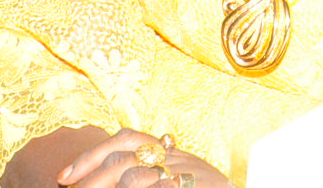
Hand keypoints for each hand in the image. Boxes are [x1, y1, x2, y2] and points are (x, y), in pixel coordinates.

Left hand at [56, 130, 230, 187]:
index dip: (92, 155)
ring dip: (105, 186)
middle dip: (89, 173)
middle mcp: (177, 158)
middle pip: (124, 157)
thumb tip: (127, 170)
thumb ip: (158, 167)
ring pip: (133, 176)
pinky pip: (156, 187)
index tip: (65, 176)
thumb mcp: (182, 173)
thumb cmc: (213, 187)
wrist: (257, 181)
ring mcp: (184, 175)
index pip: (125, 140)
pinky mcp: (188, 187)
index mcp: (171, 150)